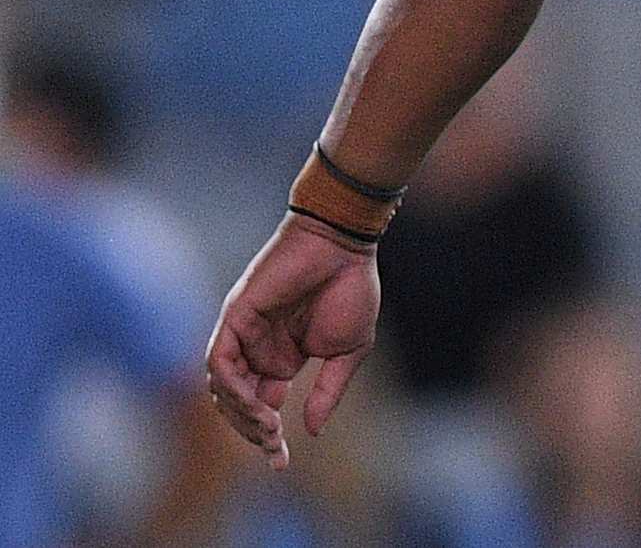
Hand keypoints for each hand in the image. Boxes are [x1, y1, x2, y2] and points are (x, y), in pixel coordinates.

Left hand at [204, 215, 380, 467]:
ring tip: (270, 429)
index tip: (283, 464)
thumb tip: (313, 431)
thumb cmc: (351, 289)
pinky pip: (220, 364)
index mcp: (282, 358)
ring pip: (223, 388)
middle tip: (275, 450)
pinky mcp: (234, 318)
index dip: (269, 437)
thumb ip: (328, 391)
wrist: (343, 245)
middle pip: (239, 404)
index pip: (264, 406)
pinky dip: (233, 389)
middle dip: (253, 433)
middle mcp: (257, 350)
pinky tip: (258, 405)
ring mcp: (243, 334)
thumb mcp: (348, 351)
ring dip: (242, 415)